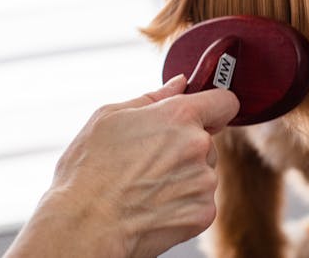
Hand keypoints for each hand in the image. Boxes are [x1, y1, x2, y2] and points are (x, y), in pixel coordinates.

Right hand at [5, 75, 239, 257]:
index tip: (204, 114)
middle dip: (186, 147)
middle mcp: (198, 145)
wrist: (83, 226)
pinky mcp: (203, 213)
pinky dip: (183, 205)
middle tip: (150, 161)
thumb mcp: (109, 117)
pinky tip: (154, 207)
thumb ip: (153, 97)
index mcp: (179, 116)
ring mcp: (204, 181)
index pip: (225, 101)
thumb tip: (180, 83)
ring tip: (146, 187)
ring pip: (203, 172)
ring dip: (185, 177)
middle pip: (208, 141)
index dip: (214, 106)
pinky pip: (201, 201)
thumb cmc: (88, 171)